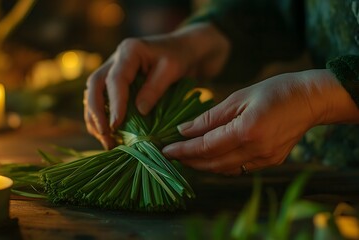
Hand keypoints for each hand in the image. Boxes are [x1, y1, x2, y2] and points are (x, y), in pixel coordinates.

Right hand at [84, 23, 229, 148]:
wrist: (182, 50)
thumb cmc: (179, 57)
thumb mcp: (172, 69)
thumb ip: (155, 88)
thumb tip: (140, 111)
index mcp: (129, 51)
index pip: (115, 79)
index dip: (115, 103)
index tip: (116, 125)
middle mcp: (115, 59)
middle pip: (94, 85)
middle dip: (96, 112)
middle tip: (105, 135)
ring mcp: (112, 70)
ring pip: (92, 93)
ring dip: (95, 118)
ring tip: (105, 140)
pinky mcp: (113, 82)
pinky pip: (100, 99)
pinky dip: (101, 117)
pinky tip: (108, 134)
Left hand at [162, 69, 358, 174]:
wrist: (311, 99)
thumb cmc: (275, 90)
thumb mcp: (238, 98)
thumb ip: (209, 118)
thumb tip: (184, 130)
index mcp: (246, 131)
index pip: (205, 147)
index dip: (183, 150)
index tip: (165, 150)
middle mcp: (256, 150)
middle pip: (213, 163)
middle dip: (189, 160)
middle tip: (171, 154)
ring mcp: (266, 159)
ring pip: (225, 169)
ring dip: (203, 165)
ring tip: (187, 156)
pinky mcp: (271, 162)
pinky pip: (239, 168)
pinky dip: (221, 164)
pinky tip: (211, 156)